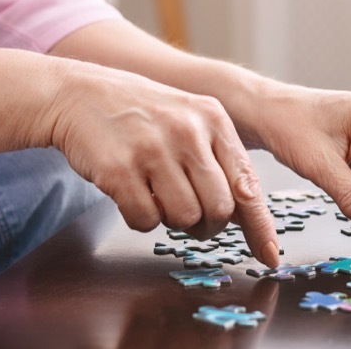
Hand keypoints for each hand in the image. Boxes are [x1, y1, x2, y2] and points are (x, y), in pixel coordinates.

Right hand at [43, 60, 280, 266]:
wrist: (80, 94)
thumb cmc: (142, 114)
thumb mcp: (190, 119)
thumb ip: (219, 158)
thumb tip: (246, 211)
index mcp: (213, 119)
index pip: (247, 184)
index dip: (259, 226)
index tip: (269, 255)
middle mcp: (188, 131)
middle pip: (218, 209)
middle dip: (207, 224)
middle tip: (190, 216)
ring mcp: (153, 149)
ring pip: (184, 218)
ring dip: (171, 220)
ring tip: (157, 195)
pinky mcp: (119, 169)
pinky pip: (145, 221)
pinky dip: (141, 219)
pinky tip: (133, 194)